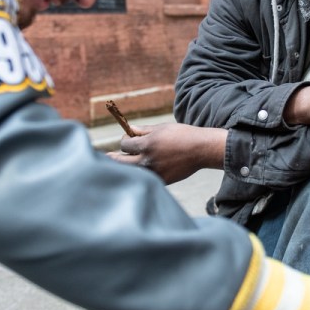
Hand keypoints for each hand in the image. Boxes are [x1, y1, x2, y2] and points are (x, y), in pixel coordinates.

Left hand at [107, 123, 226, 183]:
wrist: (201, 150)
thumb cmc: (182, 135)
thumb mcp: (161, 128)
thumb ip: (142, 130)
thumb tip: (128, 129)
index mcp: (147, 145)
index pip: (124, 145)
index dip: (125, 140)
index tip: (128, 139)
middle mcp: (147, 161)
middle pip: (120, 162)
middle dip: (114, 157)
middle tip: (107, 157)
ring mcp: (154, 173)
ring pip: (130, 172)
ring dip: (126, 168)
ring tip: (121, 165)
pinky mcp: (161, 181)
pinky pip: (144, 179)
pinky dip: (139, 175)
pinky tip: (139, 172)